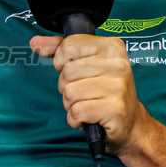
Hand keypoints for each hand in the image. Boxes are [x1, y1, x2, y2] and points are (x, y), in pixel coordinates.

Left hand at [30, 33, 147, 152]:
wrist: (130, 124)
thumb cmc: (105, 92)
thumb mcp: (87, 65)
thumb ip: (61, 51)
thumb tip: (35, 43)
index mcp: (112, 47)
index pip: (68, 46)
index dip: (62, 63)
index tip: (77, 73)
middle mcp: (118, 64)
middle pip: (66, 72)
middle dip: (67, 88)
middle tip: (86, 94)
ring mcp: (118, 86)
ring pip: (69, 93)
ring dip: (72, 105)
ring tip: (89, 105)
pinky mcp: (114, 109)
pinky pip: (76, 112)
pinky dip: (76, 120)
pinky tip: (90, 118)